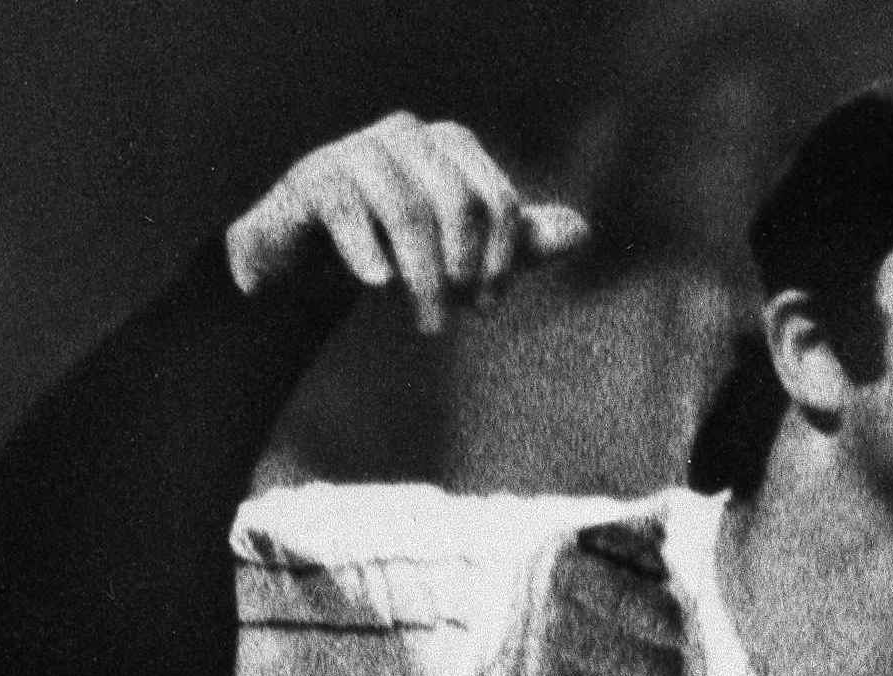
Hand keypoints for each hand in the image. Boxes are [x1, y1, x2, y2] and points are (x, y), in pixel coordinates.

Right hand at [227, 112, 589, 331]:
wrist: (308, 255)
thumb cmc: (395, 246)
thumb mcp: (464, 249)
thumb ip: (519, 242)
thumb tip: (583, 231)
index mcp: (451, 145)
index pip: (499, 201)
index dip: (504, 259)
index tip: (487, 304)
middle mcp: (407, 136)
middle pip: (458, 203)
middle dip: (462, 271)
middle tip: (451, 319)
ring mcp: (356, 152)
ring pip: (407, 211)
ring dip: (423, 277)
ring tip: (427, 324)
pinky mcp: (314, 180)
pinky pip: (348, 209)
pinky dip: (367, 250)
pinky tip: (379, 285)